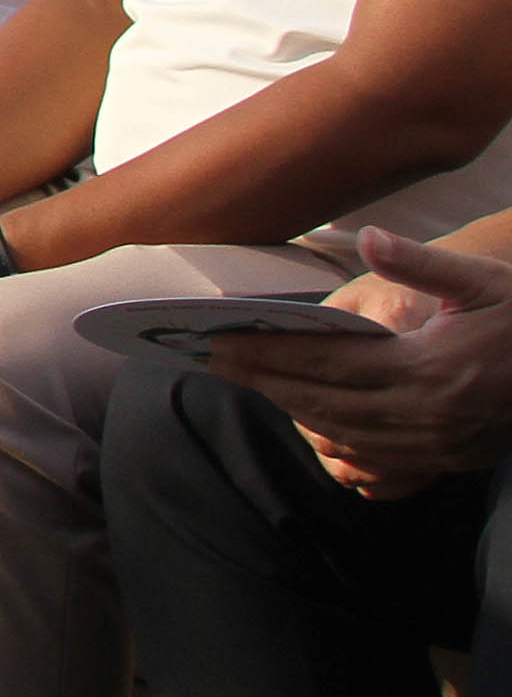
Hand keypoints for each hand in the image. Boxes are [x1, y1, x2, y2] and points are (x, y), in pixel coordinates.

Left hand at [213, 231, 511, 494]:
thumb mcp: (482, 281)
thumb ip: (422, 263)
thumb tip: (370, 236)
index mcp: (428, 368)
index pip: (326, 363)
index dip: (267, 354)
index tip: (219, 342)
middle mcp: (426, 414)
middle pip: (323, 401)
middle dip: (265, 381)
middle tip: (214, 361)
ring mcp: (437, 445)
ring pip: (344, 432)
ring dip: (292, 408)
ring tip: (252, 383)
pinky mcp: (449, 460)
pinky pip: (376, 457)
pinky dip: (335, 438)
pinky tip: (310, 419)